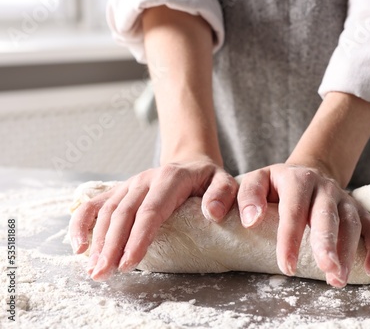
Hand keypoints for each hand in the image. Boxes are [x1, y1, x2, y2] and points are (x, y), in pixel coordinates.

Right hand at [69, 158, 237, 280]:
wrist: (191, 162)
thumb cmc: (208, 178)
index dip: (138, 237)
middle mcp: (145, 179)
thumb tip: (212, 213)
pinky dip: (82, 223)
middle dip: (112, 246)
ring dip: (98, 241)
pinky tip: (78, 246)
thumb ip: (223, 194)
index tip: (129, 263)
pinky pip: (95, 204)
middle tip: (105, 274)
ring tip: (95, 270)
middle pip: (124, 213)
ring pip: (107, 211)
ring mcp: (129, 184)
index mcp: (170, 178)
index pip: (151, 210)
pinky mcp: (120, 190)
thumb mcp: (225, 181)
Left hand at [237, 163, 369, 287]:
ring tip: (339, 279)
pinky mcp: (359, 209)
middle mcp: (324, 187)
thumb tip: (250, 220)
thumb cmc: (277, 184)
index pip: (293, 210)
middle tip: (327, 269)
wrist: (306, 172)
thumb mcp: (257, 180)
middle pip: (328, 215)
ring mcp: (344, 197)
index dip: (290, 239)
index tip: (287, 266)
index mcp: (297, 180)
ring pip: (352, 223)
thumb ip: (248, 196)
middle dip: (328, 243)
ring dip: (349, 251)